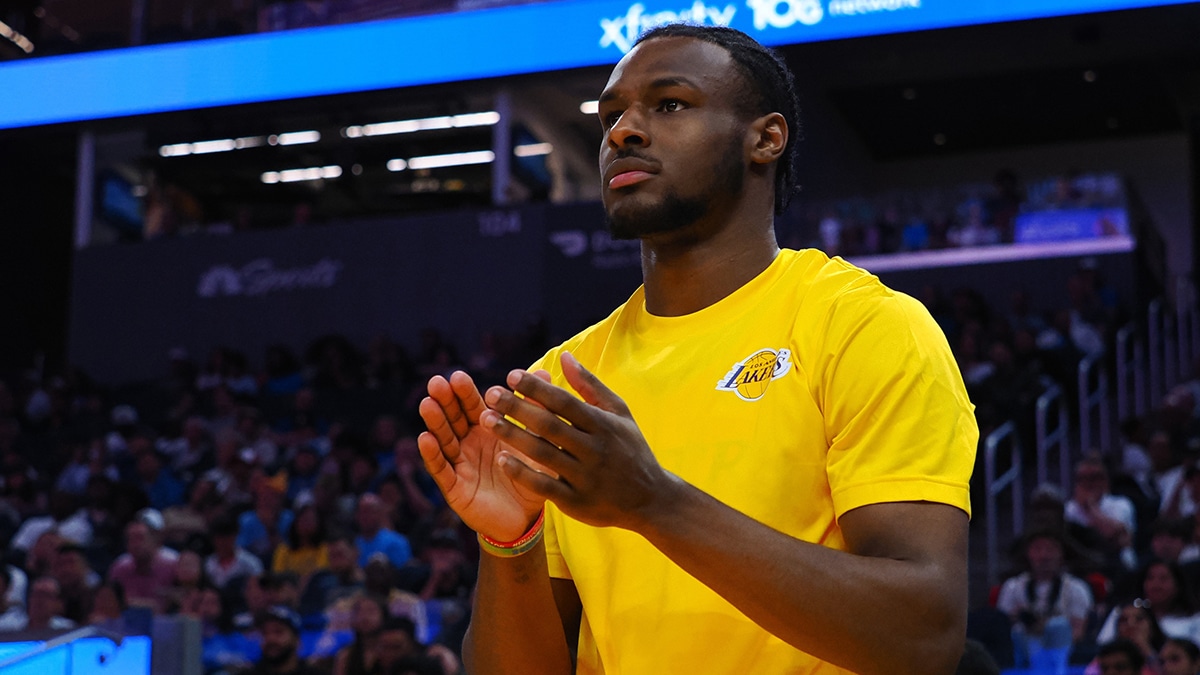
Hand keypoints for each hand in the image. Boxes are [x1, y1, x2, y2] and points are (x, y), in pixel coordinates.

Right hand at [418, 371, 544, 540]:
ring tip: (427, 404)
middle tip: (437, 383)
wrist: (526, 518)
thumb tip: (546, 374)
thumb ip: (538, 410)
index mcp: (488, 429)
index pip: (472, 406)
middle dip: (444, 400)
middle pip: (453, 417)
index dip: (464, 392)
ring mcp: (459, 464)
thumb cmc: (531, 476)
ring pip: (444, 439)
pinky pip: (441, 469)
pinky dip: (433, 454)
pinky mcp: (454, 487)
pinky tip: (425, 439)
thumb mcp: (537, 443)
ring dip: (435, 422)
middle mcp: (469, 443)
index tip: (458, 376)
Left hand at [481, 351, 672, 530]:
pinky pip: (545, 486)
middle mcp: (595, 450)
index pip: (565, 402)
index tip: (511, 376)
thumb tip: (563, 355)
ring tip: (486, 420)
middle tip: (490, 394)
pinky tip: (502, 459)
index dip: (537, 388)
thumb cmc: (630, 449)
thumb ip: (590, 385)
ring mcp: (586, 478)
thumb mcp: (618, 413)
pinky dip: (523, 473)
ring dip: (512, 436)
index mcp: (604, 425)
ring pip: (543, 454)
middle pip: (550, 425)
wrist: (651, 499)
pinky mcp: (577, 503)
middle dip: (517, 408)